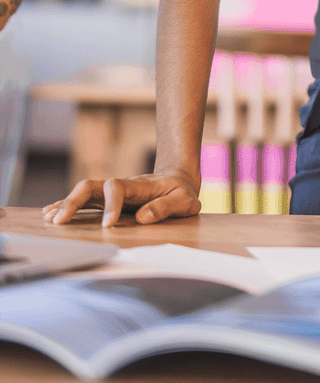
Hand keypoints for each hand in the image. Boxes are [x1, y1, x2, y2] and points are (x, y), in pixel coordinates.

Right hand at [42, 170, 200, 227]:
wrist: (177, 179)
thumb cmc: (181, 191)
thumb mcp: (183, 200)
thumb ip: (165, 207)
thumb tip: (142, 217)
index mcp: (138, 186)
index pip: (116, 188)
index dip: (110, 205)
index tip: (108, 226)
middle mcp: (120, 186)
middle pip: (91, 186)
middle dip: (74, 201)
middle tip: (60, 221)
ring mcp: (111, 192)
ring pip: (84, 192)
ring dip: (67, 204)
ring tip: (49, 219)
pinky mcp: (107, 200)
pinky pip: (85, 201)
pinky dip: (67, 206)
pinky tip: (52, 214)